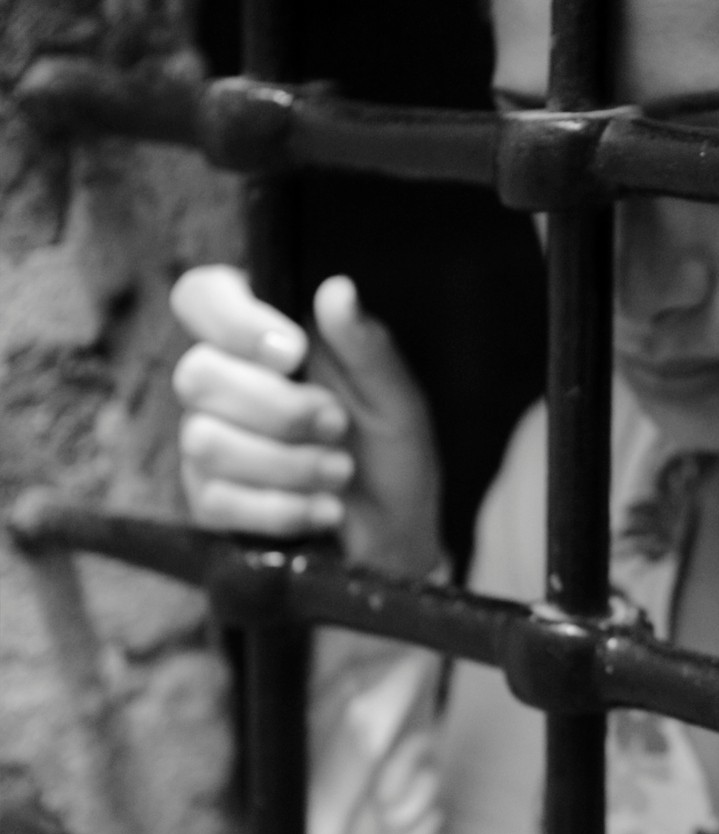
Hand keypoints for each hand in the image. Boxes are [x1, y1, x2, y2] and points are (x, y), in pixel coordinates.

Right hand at [171, 265, 443, 575]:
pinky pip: (215, 500)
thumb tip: (338, 289)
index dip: (232, 320)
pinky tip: (324, 510)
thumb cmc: (392, 451)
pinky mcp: (209, 500)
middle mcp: (225, 383)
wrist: (395, 532)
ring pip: (205, 441)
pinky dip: (281, 508)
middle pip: (197, 374)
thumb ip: (366, 347)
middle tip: (338, 424)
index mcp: (264, 338)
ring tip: (341, 472)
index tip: (292, 351)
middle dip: (279, 409)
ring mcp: (209, 441)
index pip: (202, 295)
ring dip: (287, 463)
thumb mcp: (396, 399)